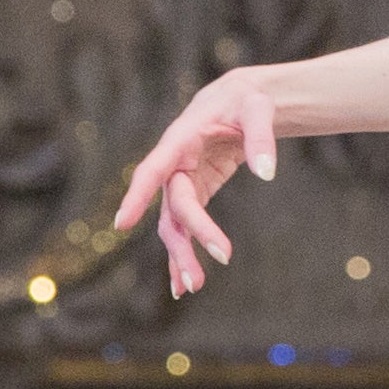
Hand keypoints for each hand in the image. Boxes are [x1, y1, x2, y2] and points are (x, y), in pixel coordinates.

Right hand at [110, 71, 280, 298]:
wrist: (240, 102)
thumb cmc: (247, 100)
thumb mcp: (259, 108)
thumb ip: (262, 137)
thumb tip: (268, 173)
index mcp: (180, 139)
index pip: (153, 169)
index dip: (136, 195)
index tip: (121, 224)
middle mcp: (174, 164)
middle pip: (173, 208)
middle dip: (187, 239)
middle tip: (205, 272)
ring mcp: (182, 181)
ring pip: (175, 224)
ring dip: (182, 255)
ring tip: (191, 287)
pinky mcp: (195, 192)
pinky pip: (186, 226)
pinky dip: (186, 250)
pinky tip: (184, 282)